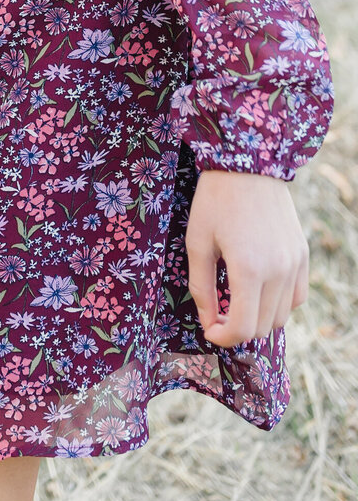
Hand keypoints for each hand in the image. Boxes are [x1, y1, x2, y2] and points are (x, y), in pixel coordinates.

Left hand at [185, 169, 309, 347]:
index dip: (222, 337)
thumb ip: (202, 287)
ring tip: (235, 298)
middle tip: (217, 313)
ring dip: (257, 317)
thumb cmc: (215, 200)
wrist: (248, 163)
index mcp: (249, 268)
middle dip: (237, 328)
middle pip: (262, 327)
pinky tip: (258, 287)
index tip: (208, 329)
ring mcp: (295, 264)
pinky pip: (296, 297)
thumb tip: (208, 322)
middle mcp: (278, 271)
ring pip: (281, 316)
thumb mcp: (198, 242)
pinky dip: (278, 303)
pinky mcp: (302, 255)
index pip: (242, 327)